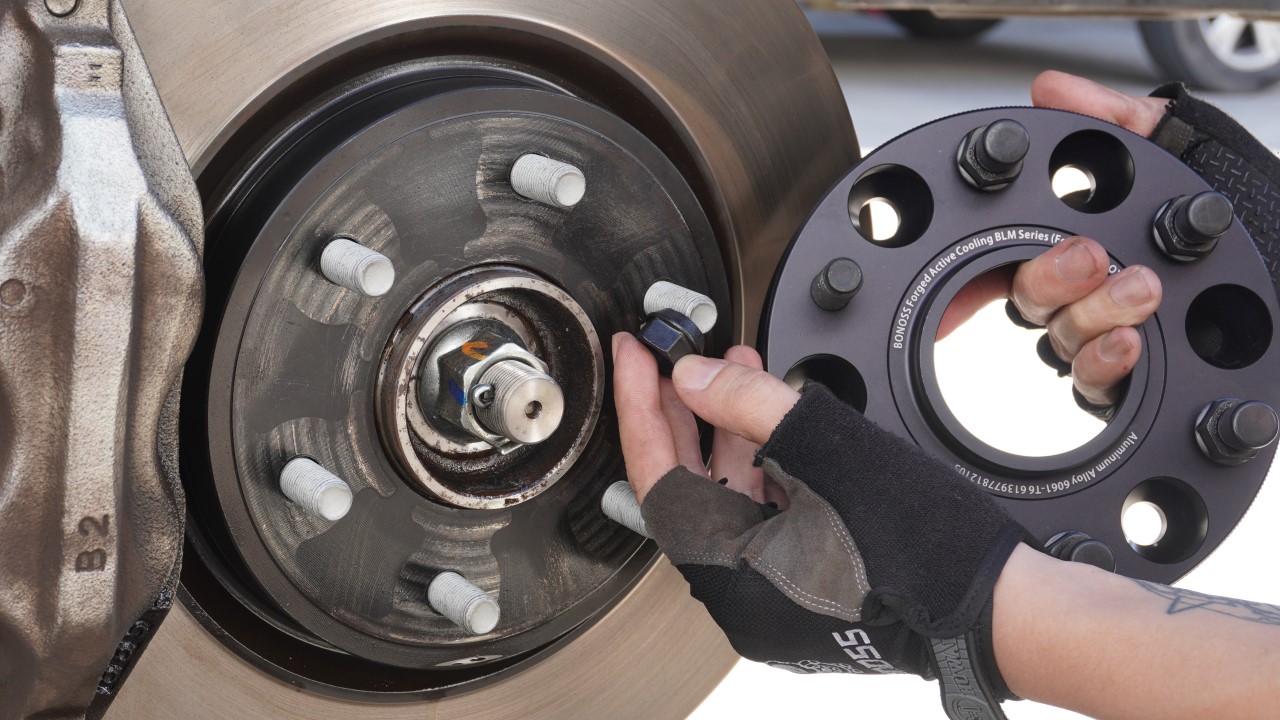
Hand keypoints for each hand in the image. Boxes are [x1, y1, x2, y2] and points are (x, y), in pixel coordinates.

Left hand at [613, 332, 1027, 708]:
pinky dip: (760, 465)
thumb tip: (690, 377)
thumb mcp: (826, 448)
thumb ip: (747, 404)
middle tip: (671, 357)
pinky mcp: (804, 588)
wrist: (1002, 607)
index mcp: (729, 577)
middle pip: (687, 489)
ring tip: (735, 369)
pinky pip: (762, 518)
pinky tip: (771, 417)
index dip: (641, 409)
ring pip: (726, 500)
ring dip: (725, 432)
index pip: (659, 479)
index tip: (633, 358)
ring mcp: (773, 598)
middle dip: (681, 414)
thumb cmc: (926, 545)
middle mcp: (740, 598)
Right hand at [940, 72, 1169, 406]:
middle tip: (1089, 255)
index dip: (972, 268)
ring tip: (1139, 289)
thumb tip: (1053, 91)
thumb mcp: (1179, 144)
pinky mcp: (1141, 375)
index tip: (969, 265)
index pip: (1006, 253)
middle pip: (1030, 297)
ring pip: (1064, 340)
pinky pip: (1097, 385)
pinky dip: (1104, 365)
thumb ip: (1115, 119)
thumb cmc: (1248, 205)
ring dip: (1091, 316)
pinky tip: (1129, 342)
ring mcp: (1110, 334)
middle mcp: (1086, 292)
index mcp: (1079, 238)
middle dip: (1053, 276)